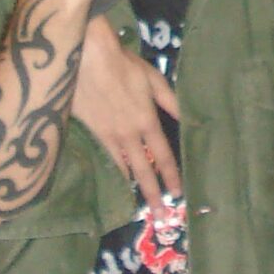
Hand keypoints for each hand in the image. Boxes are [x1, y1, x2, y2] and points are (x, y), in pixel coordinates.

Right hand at [70, 13, 183, 207]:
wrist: (86, 57)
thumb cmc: (122, 64)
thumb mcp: (153, 79)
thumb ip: (170, 101)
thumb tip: (187, 117)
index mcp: (146, 120)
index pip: (163, 155)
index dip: (171, 176)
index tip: (178, 194)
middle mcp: (128, 134)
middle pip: (143, 171)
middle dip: (152, 194)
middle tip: (159, 216)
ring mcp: (108, 135)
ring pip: (123, 168)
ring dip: (133, 185)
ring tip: (138, 204)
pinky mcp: (90, 132)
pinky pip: (105, 157)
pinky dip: (114, 169)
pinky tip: (117, 178)